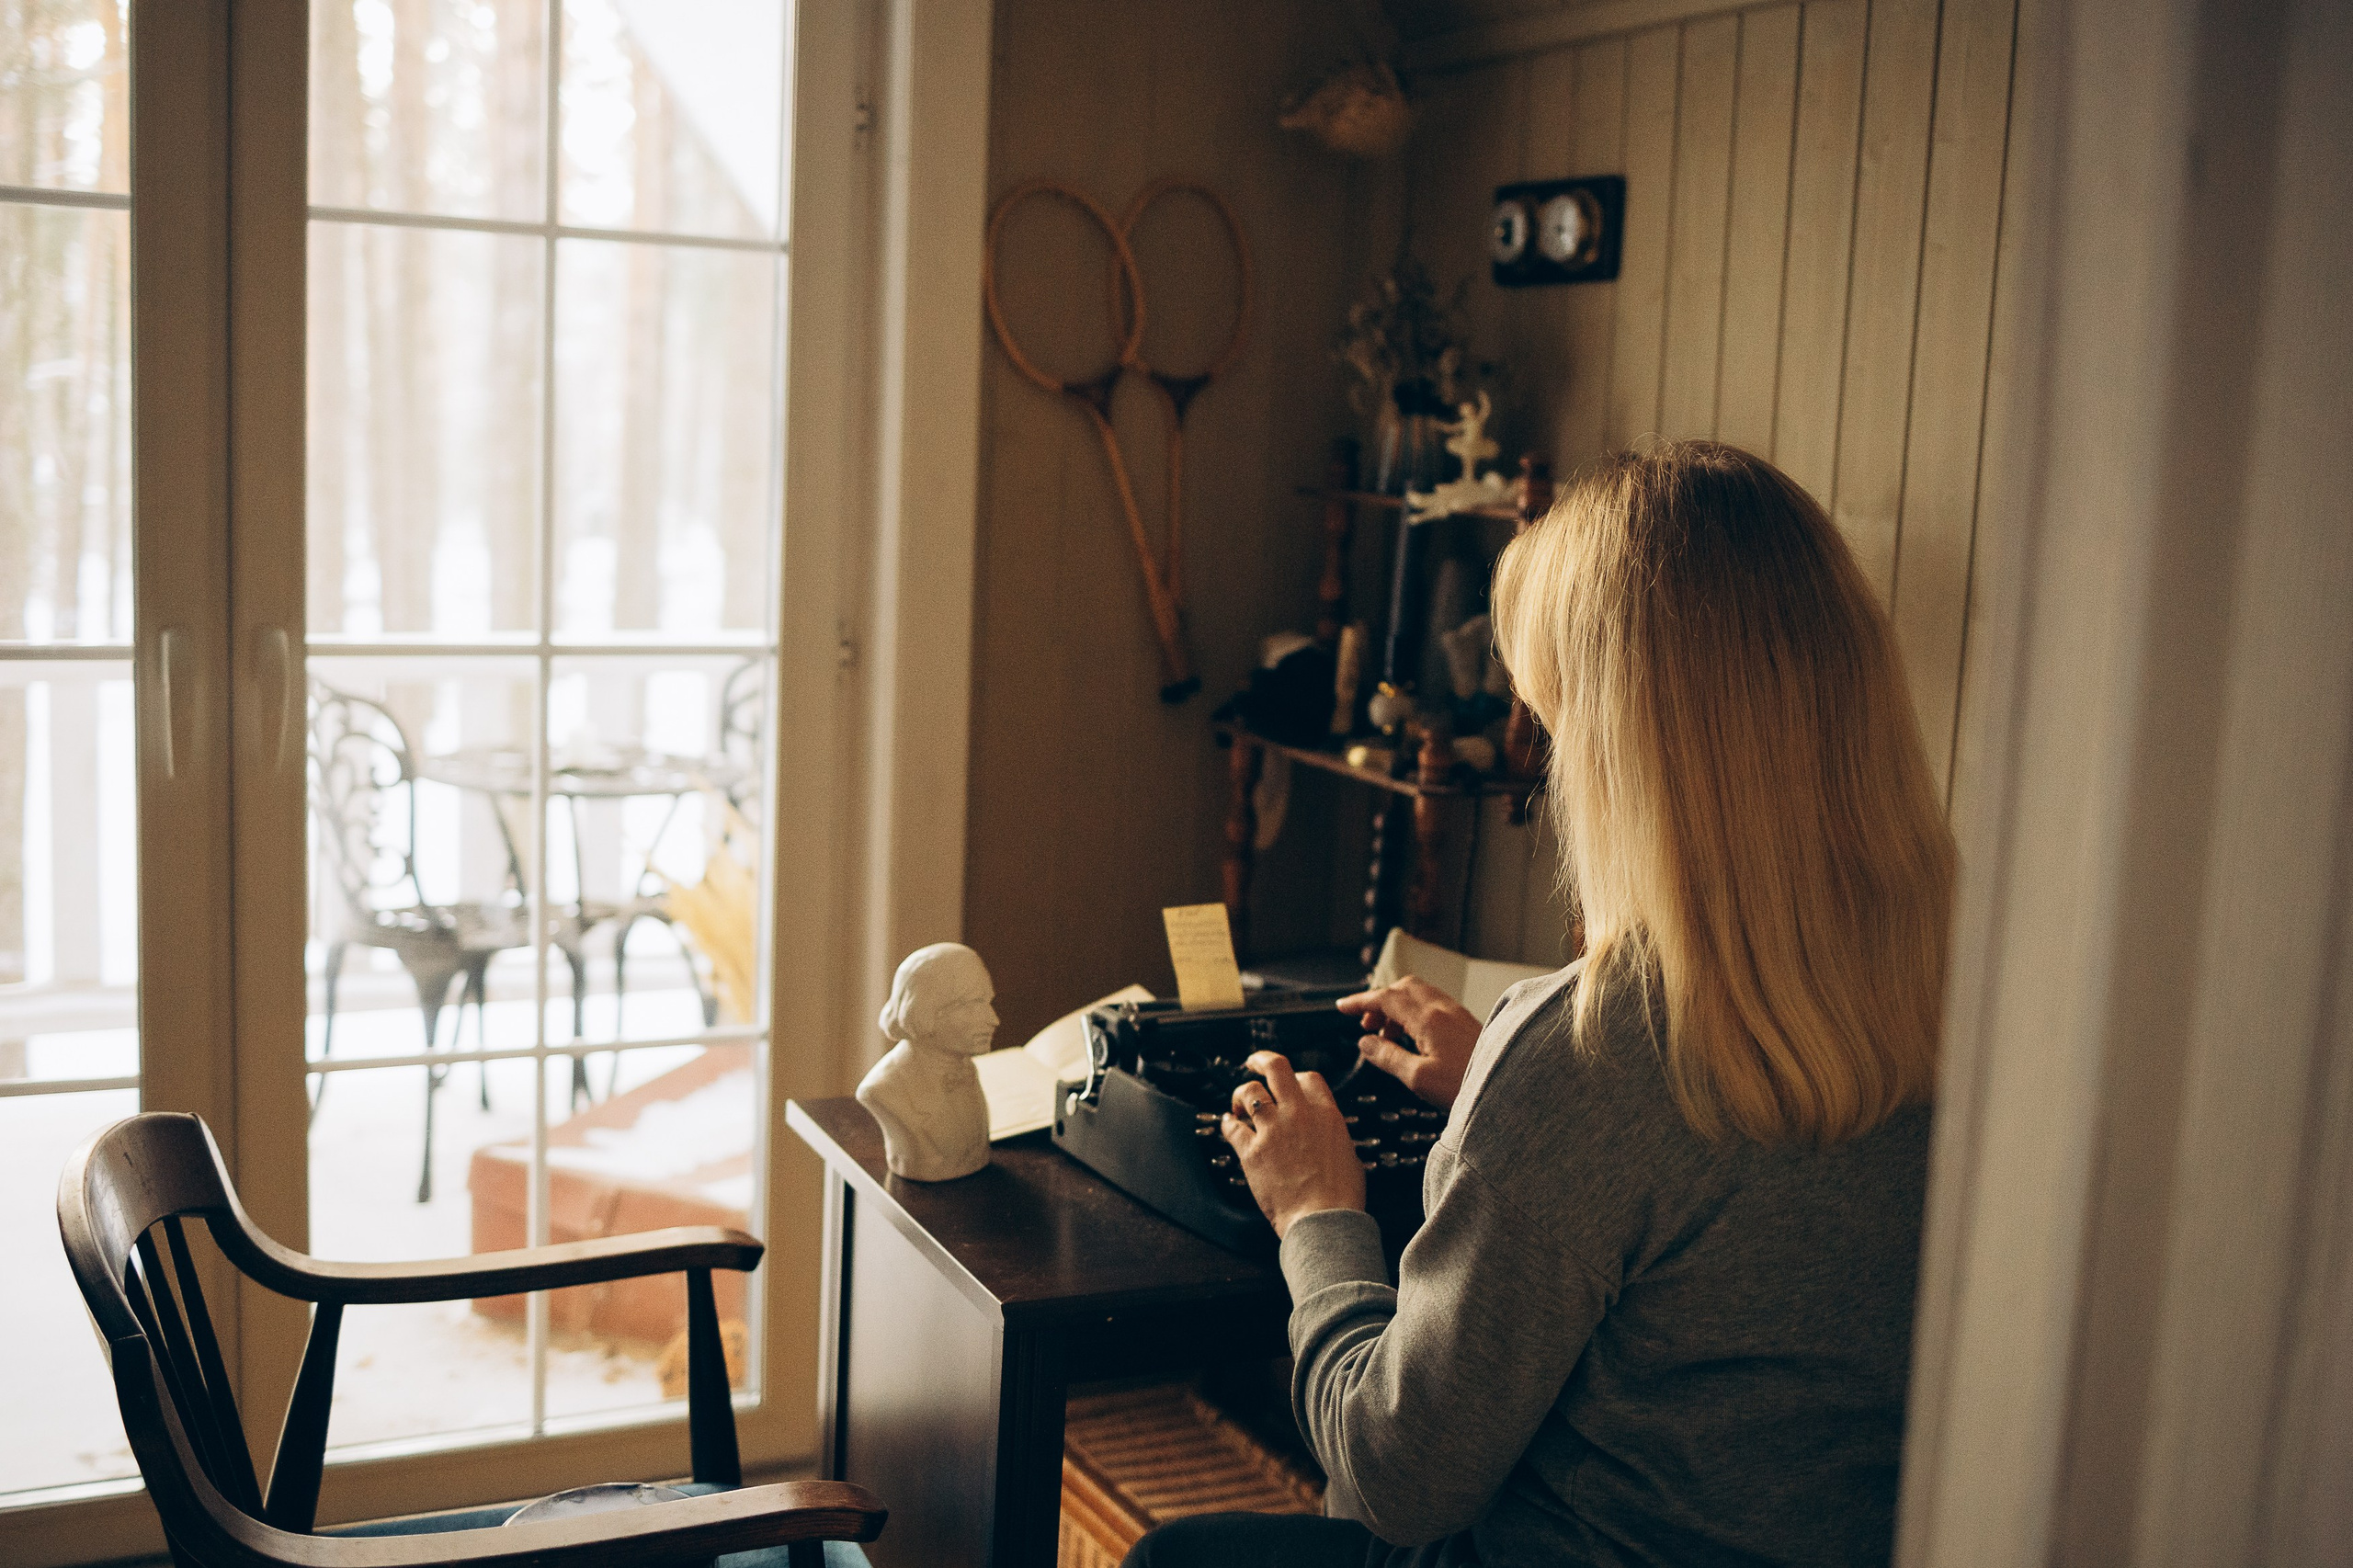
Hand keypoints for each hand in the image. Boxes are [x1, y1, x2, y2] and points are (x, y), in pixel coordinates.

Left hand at [1223, 1051, 1365, 1239]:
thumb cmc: (1341, 1196)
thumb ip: (1330, 1134)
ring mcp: (1273, 1130)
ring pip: (1248, 1092)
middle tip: (1252, 1062)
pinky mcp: (1251, 1151)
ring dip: (1240, 1095)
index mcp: (1326, 1114)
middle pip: (1275, 1067)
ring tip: (1239, 1104)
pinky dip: (1227, 1123)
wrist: (1323, 1220)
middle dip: (1260, 1060)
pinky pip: (1231, 1127)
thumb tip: (1323, 1132)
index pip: (1308, 1077)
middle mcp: (1298, 1114)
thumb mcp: (1348, 1154)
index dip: (1295, 1077)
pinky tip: (1228, 1124)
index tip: (1287, 1081)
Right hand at [1337, 976, 1482, 1109]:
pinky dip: (1414, 1012)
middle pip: (1402, 988)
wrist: (1509, 1089)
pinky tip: (1413, 1037)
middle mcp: (1443, 1009)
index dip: (1360, 1001)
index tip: (1342, 1007)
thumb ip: (1389, 1057)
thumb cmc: (1468, 1087)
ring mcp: (1456, 1013)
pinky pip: (1432, 1005)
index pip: (1385, 998)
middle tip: (1365, 1024)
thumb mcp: (1419, 1078)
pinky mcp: (1465, 1022)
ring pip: (1418, 994)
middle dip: (1378, 1001)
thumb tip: (1365, 1044)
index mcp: (1428, 1019)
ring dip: (1396, 1007)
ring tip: (1387, 1035)